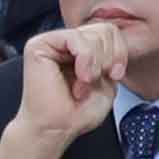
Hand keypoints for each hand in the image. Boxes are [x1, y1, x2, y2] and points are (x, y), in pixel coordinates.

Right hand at [0, 17, 128, 158]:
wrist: (56, 128)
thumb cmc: (76, 112)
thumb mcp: (107, 80)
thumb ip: (111, 56)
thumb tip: (111, 35)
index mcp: (81, 50)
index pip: (110, 32)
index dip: (119, 52)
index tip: (115, 76)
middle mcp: (66, 43)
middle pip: (104, 29)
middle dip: (108, 59)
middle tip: (94, 81)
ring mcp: (52, 42)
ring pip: (92, 33)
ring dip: (95, 63)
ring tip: (83, 83)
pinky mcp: (39, 45)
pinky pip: (75, 37)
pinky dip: (86, 58)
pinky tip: (80, 76)